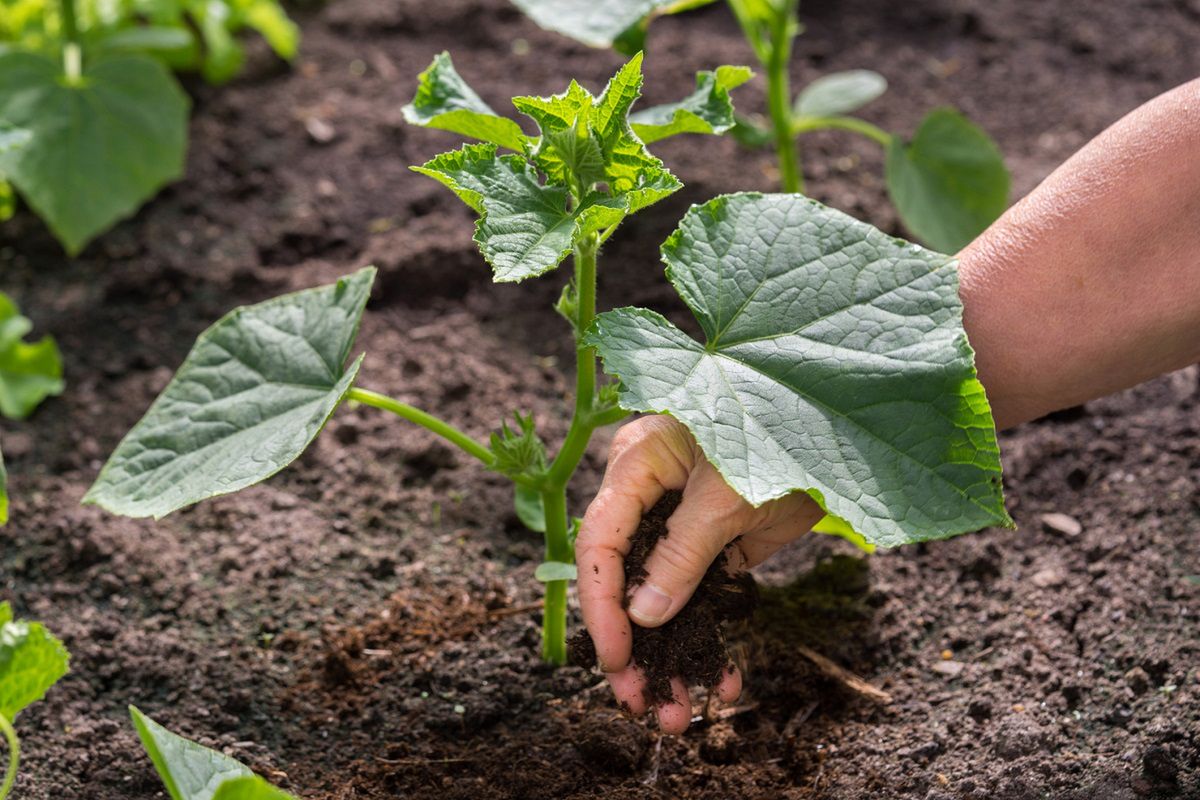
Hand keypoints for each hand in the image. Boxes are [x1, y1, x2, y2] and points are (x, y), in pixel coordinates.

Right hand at [576, 415, 823, 732]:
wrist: (844, 433)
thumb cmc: (780, 433)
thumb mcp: (728, 495)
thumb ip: (683, 553)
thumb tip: (642, 615)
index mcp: (635, 468)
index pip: (600, 543)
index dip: (601, 605)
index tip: (614, 660)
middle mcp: (648, 498)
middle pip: (622, 580)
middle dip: (631, 648)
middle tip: (637, 703)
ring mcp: (681, 525)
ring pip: (659, 601)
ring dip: (668, 658)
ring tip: (676, 717)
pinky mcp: (715, 546)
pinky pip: (700, 601)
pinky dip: (708, 643)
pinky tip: (720, 684)